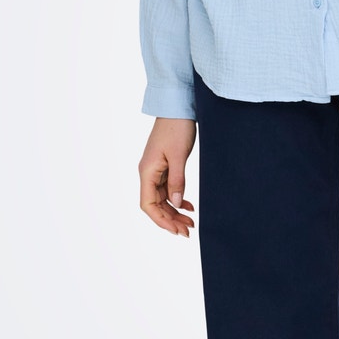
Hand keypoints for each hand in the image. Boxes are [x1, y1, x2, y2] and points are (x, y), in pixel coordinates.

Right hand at [139, 118, 196, 236]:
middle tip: (188, 231)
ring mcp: (156, 170)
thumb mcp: (178, 156)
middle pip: (155, 205)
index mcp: (147, 171)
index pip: (148, 205)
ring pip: (162, 198)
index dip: (161, 220)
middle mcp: (148, 173)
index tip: (176, 230)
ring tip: (191, 222)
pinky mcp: (164, 166)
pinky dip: (177, 199)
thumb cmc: (176, 127)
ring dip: (175, 211)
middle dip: (170, 219)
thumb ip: (177, 181)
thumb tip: (176, 204)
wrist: (178, 107)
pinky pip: (168, 189)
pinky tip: (189, 206)